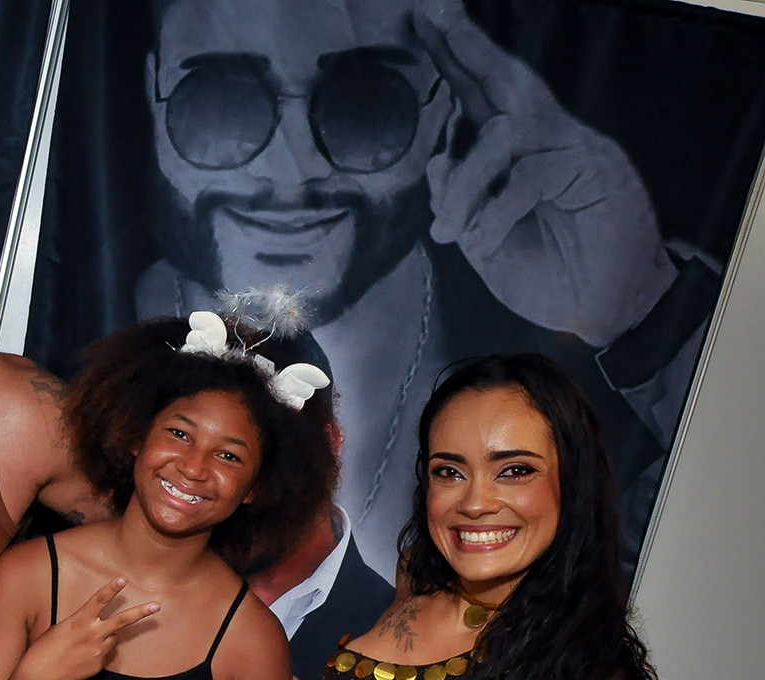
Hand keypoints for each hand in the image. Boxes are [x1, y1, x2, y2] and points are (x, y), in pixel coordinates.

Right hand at [18, 575, 157, 679]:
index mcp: (79, 620)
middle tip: (157, 606)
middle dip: (141, 612)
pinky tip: (81, 659)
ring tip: (83, 646)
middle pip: (122, 620)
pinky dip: (97, 653)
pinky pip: (105, 654)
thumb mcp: (61, 628)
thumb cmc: (44, 649)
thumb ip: (81, 624)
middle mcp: (92, 634)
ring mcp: (97, 651)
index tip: (123, 579)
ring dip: (106, 638)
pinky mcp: (99, 665)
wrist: (41, 676)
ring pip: (112, 639)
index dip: (112, 588)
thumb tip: (97, 626)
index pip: (99, 600)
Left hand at [418, 0, 674, 345]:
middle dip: (466, 47)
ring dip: (465, 182)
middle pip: (502, 81)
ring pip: (504, 133)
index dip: (453, 59)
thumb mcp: (482, 240)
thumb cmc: (545, 273)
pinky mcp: (591, 170)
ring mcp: (569, 150)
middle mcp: (542, 139)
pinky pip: (526, 177)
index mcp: (513, 152)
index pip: (479, 96)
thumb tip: (436, 162)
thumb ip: (459, 201)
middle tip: (434, 13)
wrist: (596, 310)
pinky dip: (495, 211)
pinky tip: (482, 237)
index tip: (422, 23)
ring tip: (448, 228)